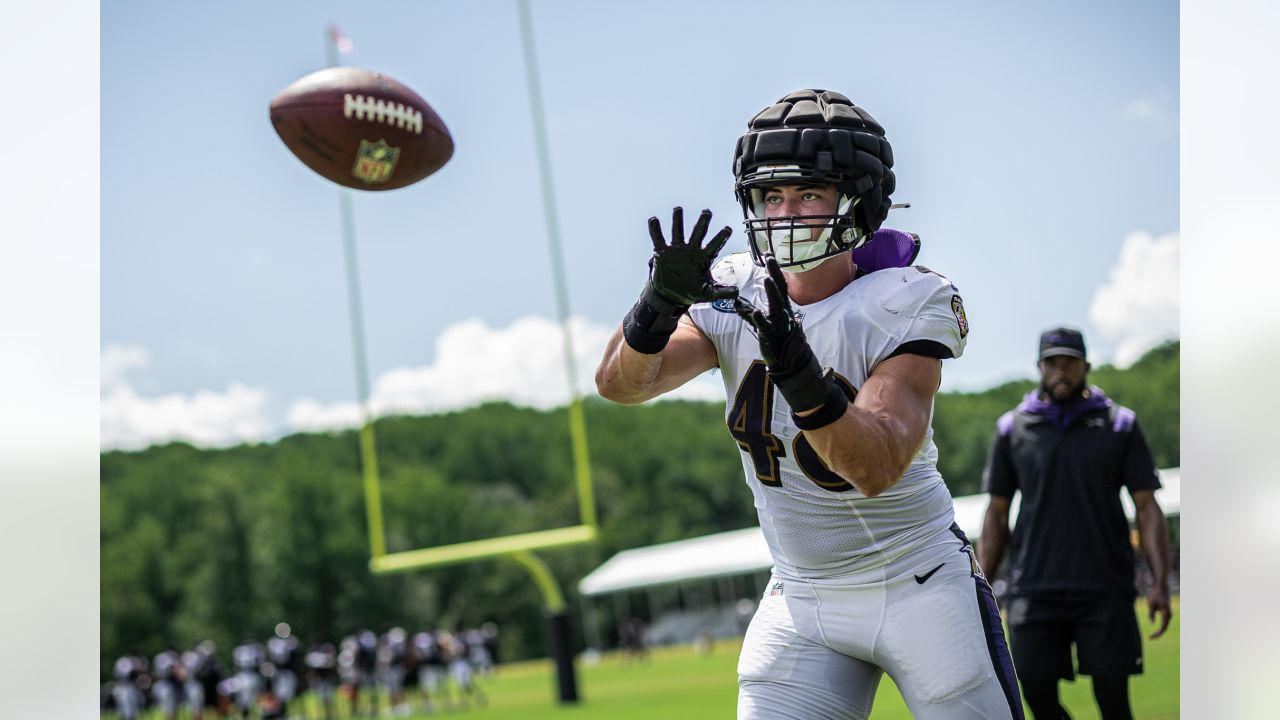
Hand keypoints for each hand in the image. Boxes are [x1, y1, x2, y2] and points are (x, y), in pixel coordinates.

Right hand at [647, 207, 735, 305]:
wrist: (671, 296)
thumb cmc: (690, 292)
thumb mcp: (707, 293)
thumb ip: (722, 292)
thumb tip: (736, 293)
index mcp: (703, 258)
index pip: (715, 245)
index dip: (721, 236)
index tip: (728, 229)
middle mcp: (691, 250)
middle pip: (698, 232)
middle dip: (703, 222)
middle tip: (707, 212)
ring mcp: (677, 250)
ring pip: (678, 231)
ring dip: (678, 220)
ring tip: (678, 209)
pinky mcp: (663, 252)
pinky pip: (658, 238)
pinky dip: (655, 229)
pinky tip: (654, 220)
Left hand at [734, 255, 829, 412]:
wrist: (794, 368)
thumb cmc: (780, 345)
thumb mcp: (766, 327)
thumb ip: (751, 315)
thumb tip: (739, 306)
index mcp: (784, 311)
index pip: (781, 287)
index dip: (775, 271)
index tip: (768, 255)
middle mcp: (783, 315)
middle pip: (780, 290)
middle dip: (775, 274)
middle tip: (769, 258)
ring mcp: (780, 326)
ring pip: (776, 306)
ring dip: (772, 292)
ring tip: (766, 278)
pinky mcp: (772, 338)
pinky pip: (765, 327)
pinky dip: (759, 319)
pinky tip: (754, 312)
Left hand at [1146, 585, 1171, 638]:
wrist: (1161, 587)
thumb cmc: (1155, 595)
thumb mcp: (1151, 604)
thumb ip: (1151, 614)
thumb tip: (1151, 624)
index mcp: (1166, 614)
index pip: (1163, 628)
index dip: (1157, 634)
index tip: (1150, 637)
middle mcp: (1169, 615)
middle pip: (1165, 628)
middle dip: (1158, 634)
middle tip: (1150, 638)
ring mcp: (1169, 614)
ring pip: (1165, 626)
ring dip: (1160, 631)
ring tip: (1152, 636)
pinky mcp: (1167, 612)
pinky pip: (1165, 622)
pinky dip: (1161, 627)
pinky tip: (1156, 631)